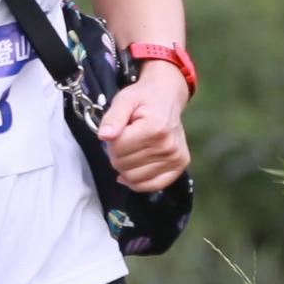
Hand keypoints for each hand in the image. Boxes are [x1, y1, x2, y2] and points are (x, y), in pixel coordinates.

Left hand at [97, 60, 189, 189]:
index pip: (118, 149)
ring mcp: (175, 158)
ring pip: (133, 179)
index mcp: (155, 128)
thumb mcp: (124, 99)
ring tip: (132, 149)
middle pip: (123, 166)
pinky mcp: (179, 166)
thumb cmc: (144, 98)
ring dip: (126, 167)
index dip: (111, 141)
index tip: (118, 131)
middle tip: (125, 139)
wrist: (167, 97)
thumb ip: (113, 117)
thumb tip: (104, 136)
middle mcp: (168, 146)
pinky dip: (138, 182)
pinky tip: (133, 170)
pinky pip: (152, 186)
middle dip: (117, 154)